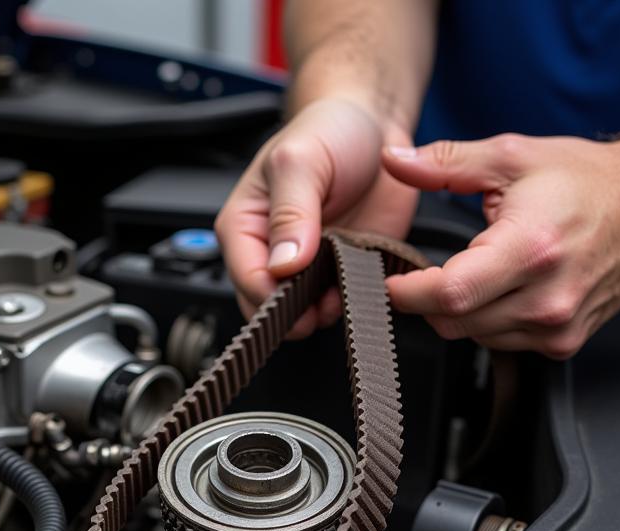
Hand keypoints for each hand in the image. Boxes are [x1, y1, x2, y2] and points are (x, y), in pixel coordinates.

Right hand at [216, 97, 418, 336]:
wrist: (376, 127)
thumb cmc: (328, 132)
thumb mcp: (301, 160)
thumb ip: (290, 213)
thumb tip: (283, 265)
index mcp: (244, 228)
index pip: (246, 281)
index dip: (272, 294)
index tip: (301, 287)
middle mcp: (270, 255)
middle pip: (270, 309)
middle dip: (298, 312)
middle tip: (326, 295)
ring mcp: (307, 270)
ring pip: (305, 315)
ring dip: (328, 309)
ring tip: (348, 280)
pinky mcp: (341, 274)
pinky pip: (341, 305)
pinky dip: (354, 301)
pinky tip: (363, 280)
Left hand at [382, 132, 619, 358]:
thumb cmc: (585, 181)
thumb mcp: (511, 158)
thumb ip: (446, 163)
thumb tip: (392, 160)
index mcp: (531, 247)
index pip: (449, 292)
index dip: (409, 293)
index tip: (391, 282)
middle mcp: (547, 296)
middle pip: (453, 321)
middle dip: (428, 300)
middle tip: (427, 273)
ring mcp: (557, 325)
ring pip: (472, 336)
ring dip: (460, 311)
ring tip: (479, 272)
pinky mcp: (562, 343)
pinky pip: (499, 343)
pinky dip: (487, 321)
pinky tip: (504, 290)